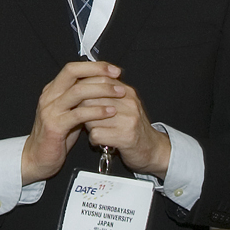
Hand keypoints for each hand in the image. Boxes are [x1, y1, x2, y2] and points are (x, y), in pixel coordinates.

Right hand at [22, 61, 144, 183]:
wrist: (37, 158)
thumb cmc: (57, 135)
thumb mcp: (70, 111)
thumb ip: (82, 98)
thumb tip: (104, 85)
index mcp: (53, 90)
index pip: (73, 68)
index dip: (94, 66)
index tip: (113, 69)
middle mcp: (50, 96)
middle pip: (72, 73)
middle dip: (97, 71)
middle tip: (117, 76)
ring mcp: (50, 110)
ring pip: (77, 92)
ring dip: (101, 90)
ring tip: (119, 92)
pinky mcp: (55, 126)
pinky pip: (78, 114)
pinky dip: (96, 111)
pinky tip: (110, 111)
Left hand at [82, 60, 170, 177]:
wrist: (152, 149)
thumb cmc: (133, 127)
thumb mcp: (124, 105)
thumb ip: (108, 93)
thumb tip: (83, 83)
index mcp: (127, 92)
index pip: (100, 80)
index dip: (84, 89)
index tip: (77, 97)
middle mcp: (129, 103)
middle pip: (91, 99)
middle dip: (84, 110)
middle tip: (88, 118)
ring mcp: (128, 120)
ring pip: (91, 118)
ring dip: (89, 126)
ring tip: (97, 129)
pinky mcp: (125, 137)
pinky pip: (96, 135)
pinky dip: (94, 140)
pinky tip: (100, 140)